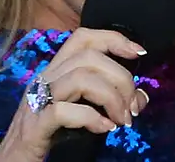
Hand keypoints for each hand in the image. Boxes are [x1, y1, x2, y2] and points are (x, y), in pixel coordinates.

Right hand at [0, 28, 151, 161]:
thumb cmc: (49, 136)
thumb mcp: (83, 114)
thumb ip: (111, 103)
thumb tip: (141, 97)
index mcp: (55, 72)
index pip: (83, 38)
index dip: (114, 39)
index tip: (139, 53)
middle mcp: (44, 79)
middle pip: (89, 57)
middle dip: (121, 78)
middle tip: (132, 107)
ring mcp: (36, 101)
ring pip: (80, 78)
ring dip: (111, 98)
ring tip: (122, 120)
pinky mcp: (34, 126)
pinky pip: (63, 111)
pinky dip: (91, 118)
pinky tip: (104, 128)